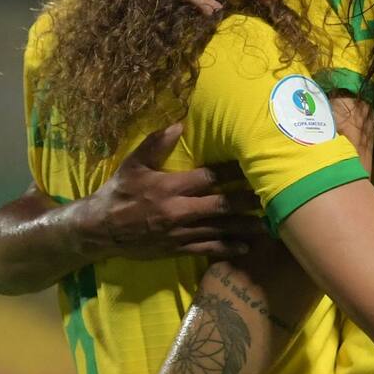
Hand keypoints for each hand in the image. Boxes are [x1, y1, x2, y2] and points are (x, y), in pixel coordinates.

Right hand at [78, 123, 263, 259]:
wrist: (98, 230)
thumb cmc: (119, 192)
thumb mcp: (133, 164)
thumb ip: (155, 144)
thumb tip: (179, 125)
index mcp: (170, 187)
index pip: (209, 178)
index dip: (234, 172)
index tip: (256, 165)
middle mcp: (178, 211)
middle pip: (221, 205)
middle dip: (248, 201)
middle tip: (275, 196)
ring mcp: (179, 232)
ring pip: (219, 230)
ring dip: (245, 227)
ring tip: (272, 224)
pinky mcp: (177, 249)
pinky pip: (207, 249)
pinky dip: (228, 249)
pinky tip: (247, 248)